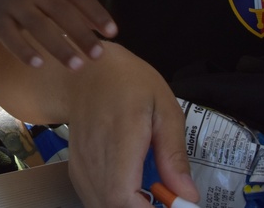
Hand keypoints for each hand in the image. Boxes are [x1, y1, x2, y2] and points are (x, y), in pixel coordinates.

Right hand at [0, 0, 116, 69]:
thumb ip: (69, 4)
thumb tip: (100, 27)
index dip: (96, 13)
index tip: (112, 33)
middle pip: (61, 11)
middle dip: (82, 35)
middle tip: (99, 56)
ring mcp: (11, 1)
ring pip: (39, 26)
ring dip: (60, 48)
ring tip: (77, 66)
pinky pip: (12, 38)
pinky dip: (26, 51)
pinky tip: (40, 65)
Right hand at [64, 47, 197, 206]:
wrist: (89, 70)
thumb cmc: (128, 82)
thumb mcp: (164, 108)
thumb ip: (174, 154)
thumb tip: (187, 194)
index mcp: (120, 138)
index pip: (122, 196)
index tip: (173, 206)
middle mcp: (94, 156)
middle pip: (112, 207)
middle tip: (166, 199)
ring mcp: (81, 165)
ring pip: (102, 206)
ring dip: (129, 206)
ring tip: (152, 193)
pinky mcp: (76, 169)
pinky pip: (95, 199)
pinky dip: (116, 201)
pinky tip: (133, 187)